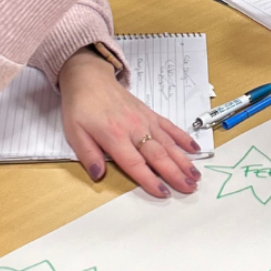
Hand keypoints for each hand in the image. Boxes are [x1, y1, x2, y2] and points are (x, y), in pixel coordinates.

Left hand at [58, 48, 200, 197]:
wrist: (89, 77)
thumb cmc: (81, 106)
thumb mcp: (74, 132)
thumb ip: (88, 154)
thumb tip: (98, 175)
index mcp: (114, 136)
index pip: (135, 163)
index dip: (150, 180)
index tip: (164, 193)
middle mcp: (134, 128)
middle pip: (158, 155)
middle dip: (175, 173)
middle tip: (190, 188)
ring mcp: (145, 120)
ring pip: (168, 143)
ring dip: (183, 160)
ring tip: (195, 175)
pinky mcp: (150, 113)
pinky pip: (169, 127)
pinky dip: (183, 138)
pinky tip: (194, 149)